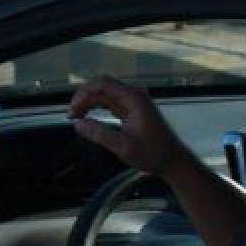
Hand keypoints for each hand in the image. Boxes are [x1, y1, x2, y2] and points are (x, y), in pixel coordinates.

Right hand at [68, 76, 187, 175]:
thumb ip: (99, 134)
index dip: (84, 94)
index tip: (73, 111)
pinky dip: (96, 107)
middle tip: (72, 115)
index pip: (103, 84)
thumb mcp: (123, 147)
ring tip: (76, 117)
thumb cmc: (152, 154)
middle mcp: (134, 96)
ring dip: (88, 102)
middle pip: (102, 86)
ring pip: (104, 94)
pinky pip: (110, 102)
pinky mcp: (131, 110)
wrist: (173, 161)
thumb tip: (78, 124)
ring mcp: (133, 102)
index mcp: (134, 99)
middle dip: (83, 97)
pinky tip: (87, 117)